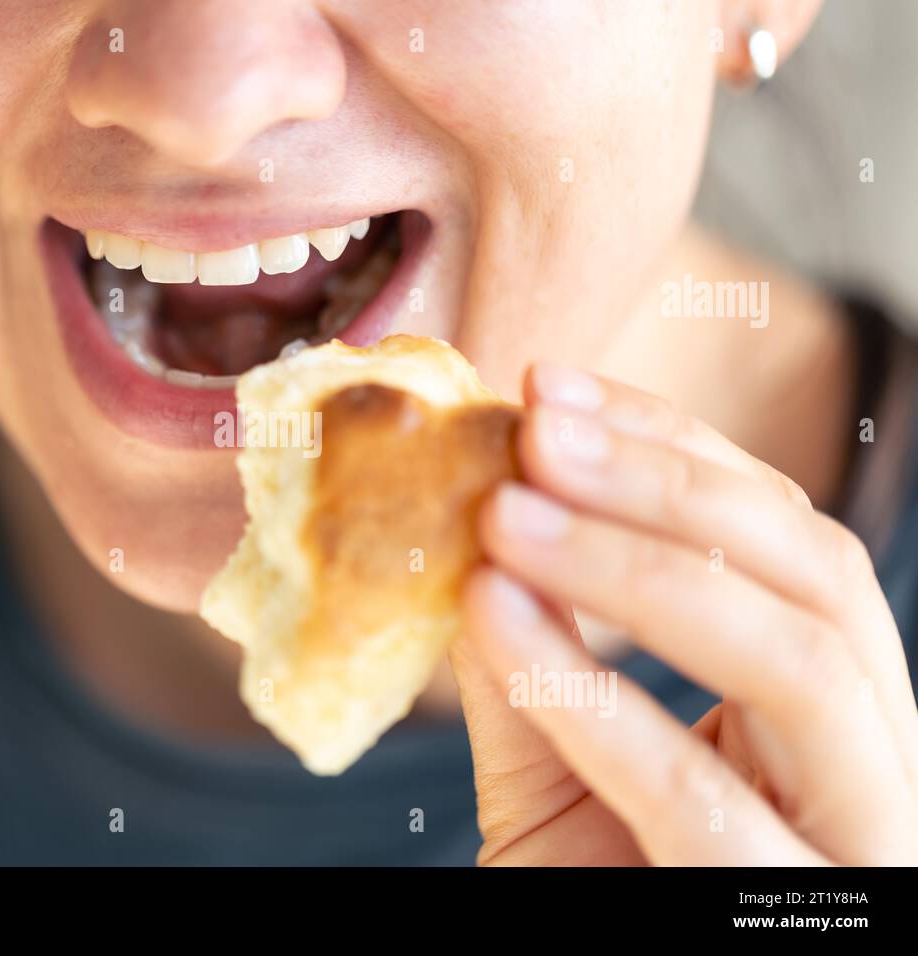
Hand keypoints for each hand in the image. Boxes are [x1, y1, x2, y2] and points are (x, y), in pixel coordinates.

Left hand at [450, 364, 917, 864]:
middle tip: (533, 427)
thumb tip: (458, 523)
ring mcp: (858, 841)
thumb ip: (520, 653)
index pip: (775, 535)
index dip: (669, 447)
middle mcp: (871, 755)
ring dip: (646, 569)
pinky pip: (708, 805)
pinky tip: (500, 622)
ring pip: (806, 666)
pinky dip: (603, 701)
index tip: (548, 387)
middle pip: (816, 575)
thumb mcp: (552, 763)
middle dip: (670, 485)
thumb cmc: (594, 882)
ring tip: (508, 513)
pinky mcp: (801, 912)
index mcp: (822, 696)